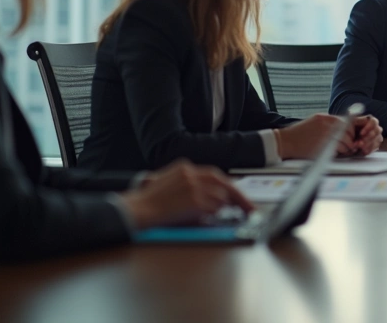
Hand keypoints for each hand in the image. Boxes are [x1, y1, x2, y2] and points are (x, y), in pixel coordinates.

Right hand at [119, 160, 253, 229]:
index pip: (214, 175)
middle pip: (223, 183)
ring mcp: (194, 187)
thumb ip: (190, 184)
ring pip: (220, 197)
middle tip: (249, 209)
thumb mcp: (168, 183)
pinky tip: (204, 218)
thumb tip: (212, 197)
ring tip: (209, 216)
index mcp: (185, 167)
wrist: (136, 210)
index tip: (237, 195)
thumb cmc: (148, 203)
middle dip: (239, 197)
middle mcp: (192, 174)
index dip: (227, 186)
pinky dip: (213, 215)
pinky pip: (213, 209)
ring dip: (220, 209)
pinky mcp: (195, 201)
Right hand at [275, 113, 346, 158]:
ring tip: (343, 150)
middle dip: (351, 140)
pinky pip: (338, 148)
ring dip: (347, 147)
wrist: (285, 141)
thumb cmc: (298, 134)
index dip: (350, 131)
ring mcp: (325, 133)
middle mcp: (327, 123)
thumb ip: (328, 124)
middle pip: (348, 131)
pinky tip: (336, 153)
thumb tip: (342, 129)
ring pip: (345, 141)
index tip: (350, 136)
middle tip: (350, 145)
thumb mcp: (314, 122)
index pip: (346, 122)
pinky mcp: (323, 144)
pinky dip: (340, 152)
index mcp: (325, 117)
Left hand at [340, 115, 382, 155]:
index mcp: (370, 121)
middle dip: (368, 138)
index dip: (368, 127)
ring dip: (368, 145)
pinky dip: (369, 150)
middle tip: (359, 143)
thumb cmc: (350, 128)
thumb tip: (355, 115)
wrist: (348, 138)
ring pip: (377, 140)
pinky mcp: (375, 145)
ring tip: (359, 147)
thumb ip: (355, 120)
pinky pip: (375, 147)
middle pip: (377, 131)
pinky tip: (362, 151)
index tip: (361, 133)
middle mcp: (376, 128)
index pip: (374, 122)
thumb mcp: (351, 123)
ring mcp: (377, 137)